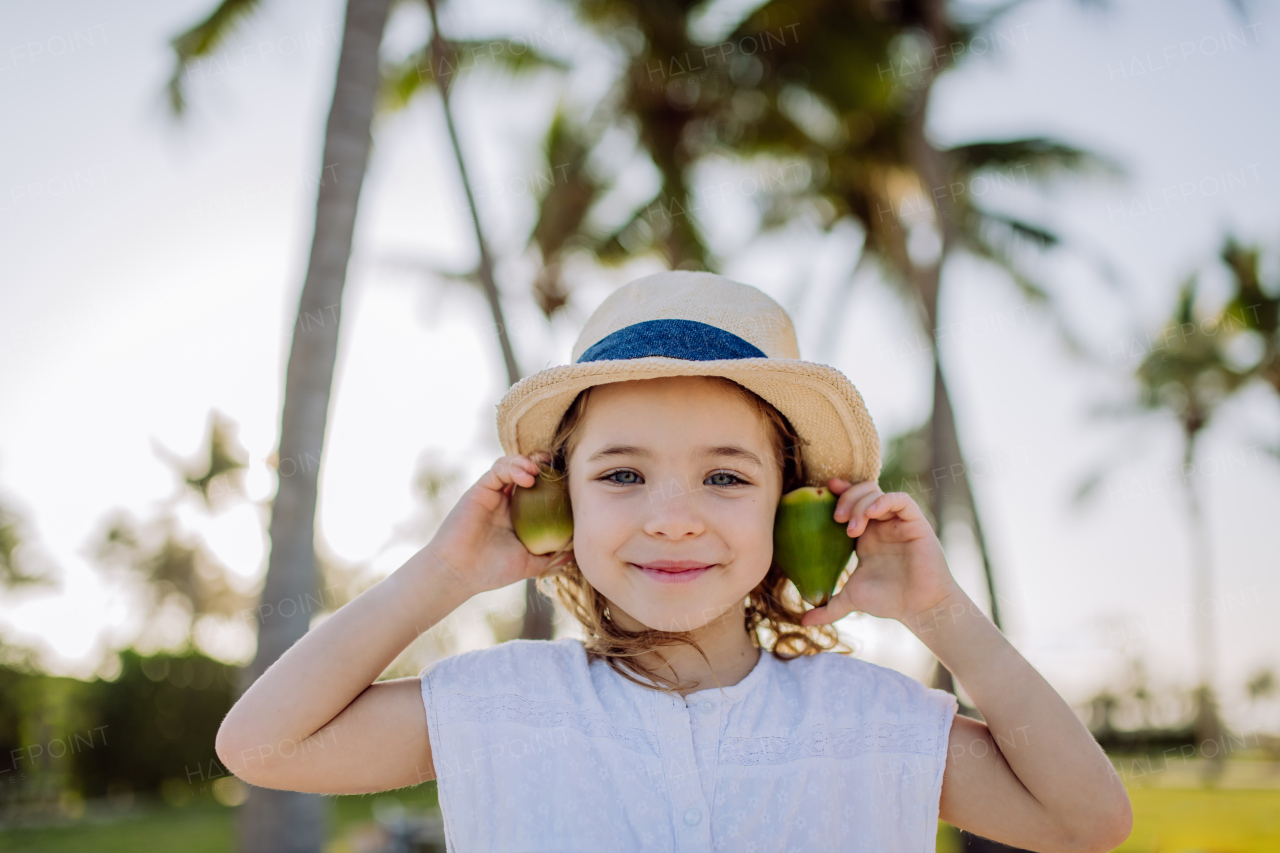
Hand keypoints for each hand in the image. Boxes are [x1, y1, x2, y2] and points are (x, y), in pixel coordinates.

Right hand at [424, 454, 569, 597]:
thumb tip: (576, 554)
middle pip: (526, 471)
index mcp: (518, 515)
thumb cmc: (492, 571)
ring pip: (512, 464)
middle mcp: (506, 501)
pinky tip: (528, 477)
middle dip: (542, 463)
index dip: (553, 480)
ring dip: (528, 461)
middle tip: (556, 464)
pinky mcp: (480, 490)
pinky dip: (513, 467)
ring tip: (539, 469)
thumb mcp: (529, 565)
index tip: (568, 479)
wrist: (459, 573)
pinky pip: (498, 470)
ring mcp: (493, 494)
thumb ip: (551, 558)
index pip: (539, 489)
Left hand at [799, 479, 958, 628]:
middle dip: (846, 499)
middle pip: (862, 492)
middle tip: (835, 519)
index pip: (852, 503)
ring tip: (851, 529)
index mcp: (867, 536)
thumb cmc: (890, 602)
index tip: (822, 491)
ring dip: (860, 503)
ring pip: (877, 493)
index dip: (839, 493)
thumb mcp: (851, 599)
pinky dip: (884, 500)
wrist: (920, 609)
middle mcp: (882, 525)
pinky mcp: (916, 523)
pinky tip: (871, 513)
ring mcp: (899, 522)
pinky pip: (901, 500)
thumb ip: (828, 608)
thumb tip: (803, 622)